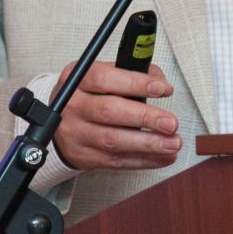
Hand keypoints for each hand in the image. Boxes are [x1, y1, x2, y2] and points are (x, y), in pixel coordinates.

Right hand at [50, 61, 180, 170]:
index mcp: (77, 80)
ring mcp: (77, 134)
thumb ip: (130, 73)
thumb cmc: (88, 95)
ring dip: (148, 144)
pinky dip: (144, 160)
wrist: (59, 124)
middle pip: (109, 111)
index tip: (162, 88)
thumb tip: (160, 81)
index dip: (135, 84)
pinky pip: (117, 161)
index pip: (104, 79)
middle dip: (145, 118)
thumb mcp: (100, 75)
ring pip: (113, 141)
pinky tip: (163, 156)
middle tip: (170, 122)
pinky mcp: (85, 157)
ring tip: (173, 142)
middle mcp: (74, 106)